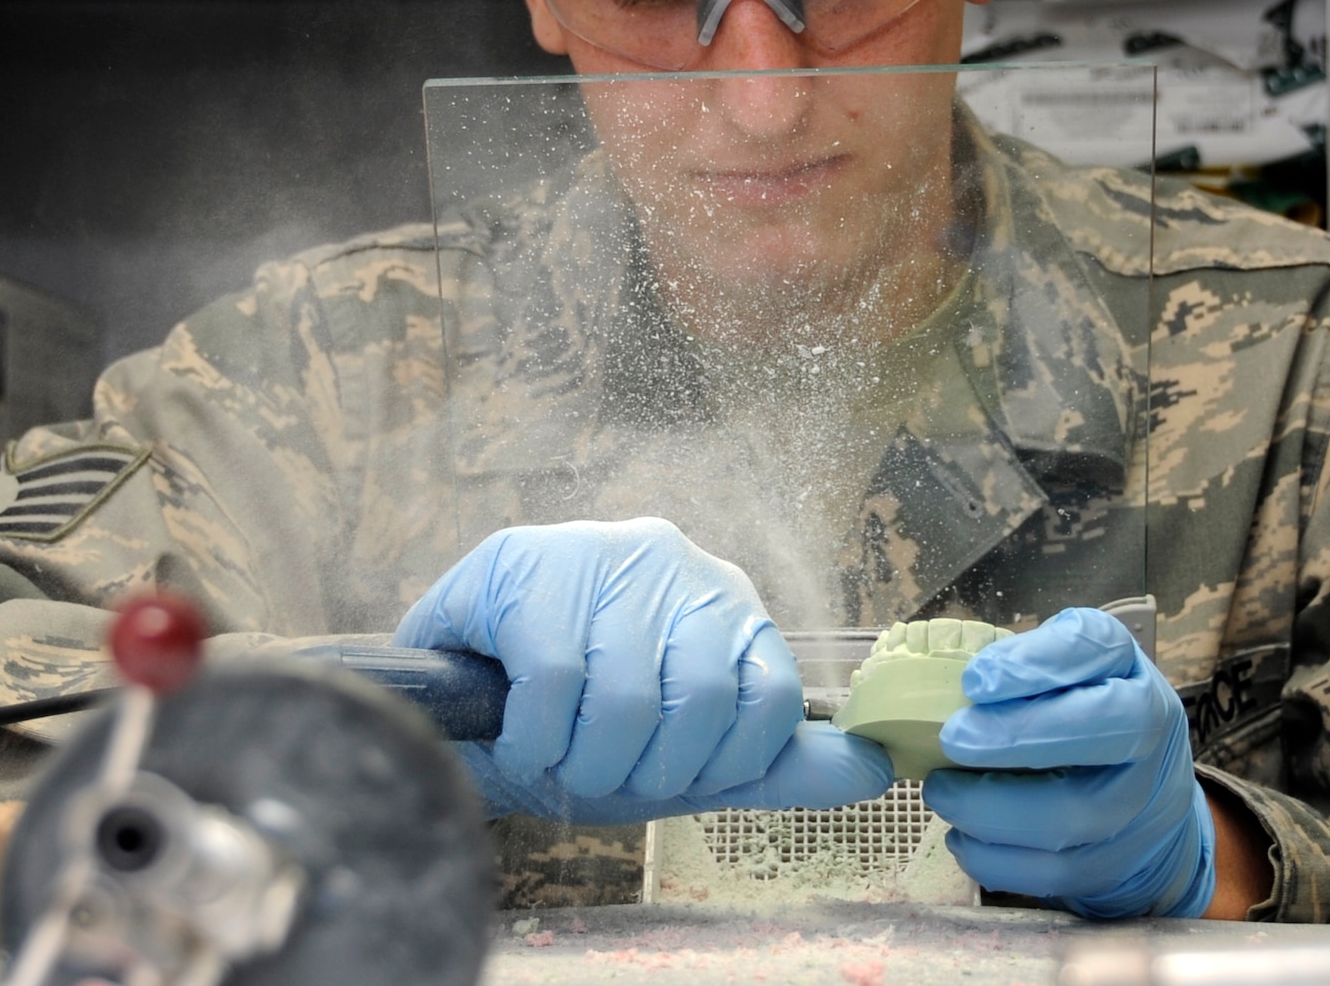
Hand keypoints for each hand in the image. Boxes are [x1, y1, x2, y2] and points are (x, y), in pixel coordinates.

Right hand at [395, 517, 892, 821]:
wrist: (452, 715)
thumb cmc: (575, 732)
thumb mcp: (684, 758)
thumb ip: (776, 763)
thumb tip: (877, 768)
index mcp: (722, 600)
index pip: (774, 694)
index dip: (722, 764)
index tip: (668, 779)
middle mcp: (671, 559)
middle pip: (703, 701)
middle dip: (645, 771)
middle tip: (599, 775)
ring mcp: (595, 551)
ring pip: (628, 696)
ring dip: (584, 762)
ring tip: (557, 759)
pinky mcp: (520, 563)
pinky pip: (554, 683)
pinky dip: (536, 739)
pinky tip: (521, 737)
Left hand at [922, 607, 1215, 919]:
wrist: (1147, 798)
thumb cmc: (1082, 714)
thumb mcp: (1063, 670)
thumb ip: (1018, 666)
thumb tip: (944, 687)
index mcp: (1124, 667)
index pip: (1094, 649)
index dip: (1034, 664)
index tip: (974, 681)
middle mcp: (1148, 731)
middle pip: (1099, 733)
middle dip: (1015, 737)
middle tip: (951, 739)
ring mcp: (1139, 804)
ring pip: (1070, 817)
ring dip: (990, 809)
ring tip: (942, 792)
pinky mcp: (1116, 862)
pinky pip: (1052, 873)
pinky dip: (995, 859)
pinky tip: (962, 836)